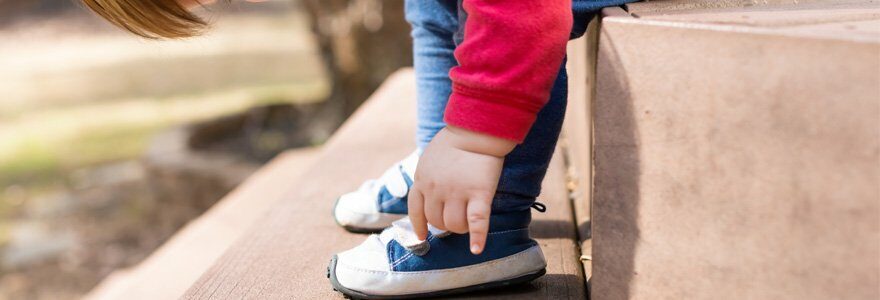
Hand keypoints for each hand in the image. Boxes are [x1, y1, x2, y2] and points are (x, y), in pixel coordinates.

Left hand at [408, 126, 515, 254]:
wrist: (475, 129)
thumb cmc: (455, 140)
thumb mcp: (429, 157)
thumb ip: (427, 175)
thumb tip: (428, 190)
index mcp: (422, 180)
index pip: (416, 210)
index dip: (419, 225)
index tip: (422, 235)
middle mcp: (435, 190)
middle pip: (436, 221)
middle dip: (445, 224)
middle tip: (457, 220)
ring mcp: (456, 193)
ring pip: (454, 225)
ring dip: (460, 229)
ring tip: (468, 224)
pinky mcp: (478, 195)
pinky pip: (477, 223)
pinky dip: (478, 238)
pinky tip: (477, 249)